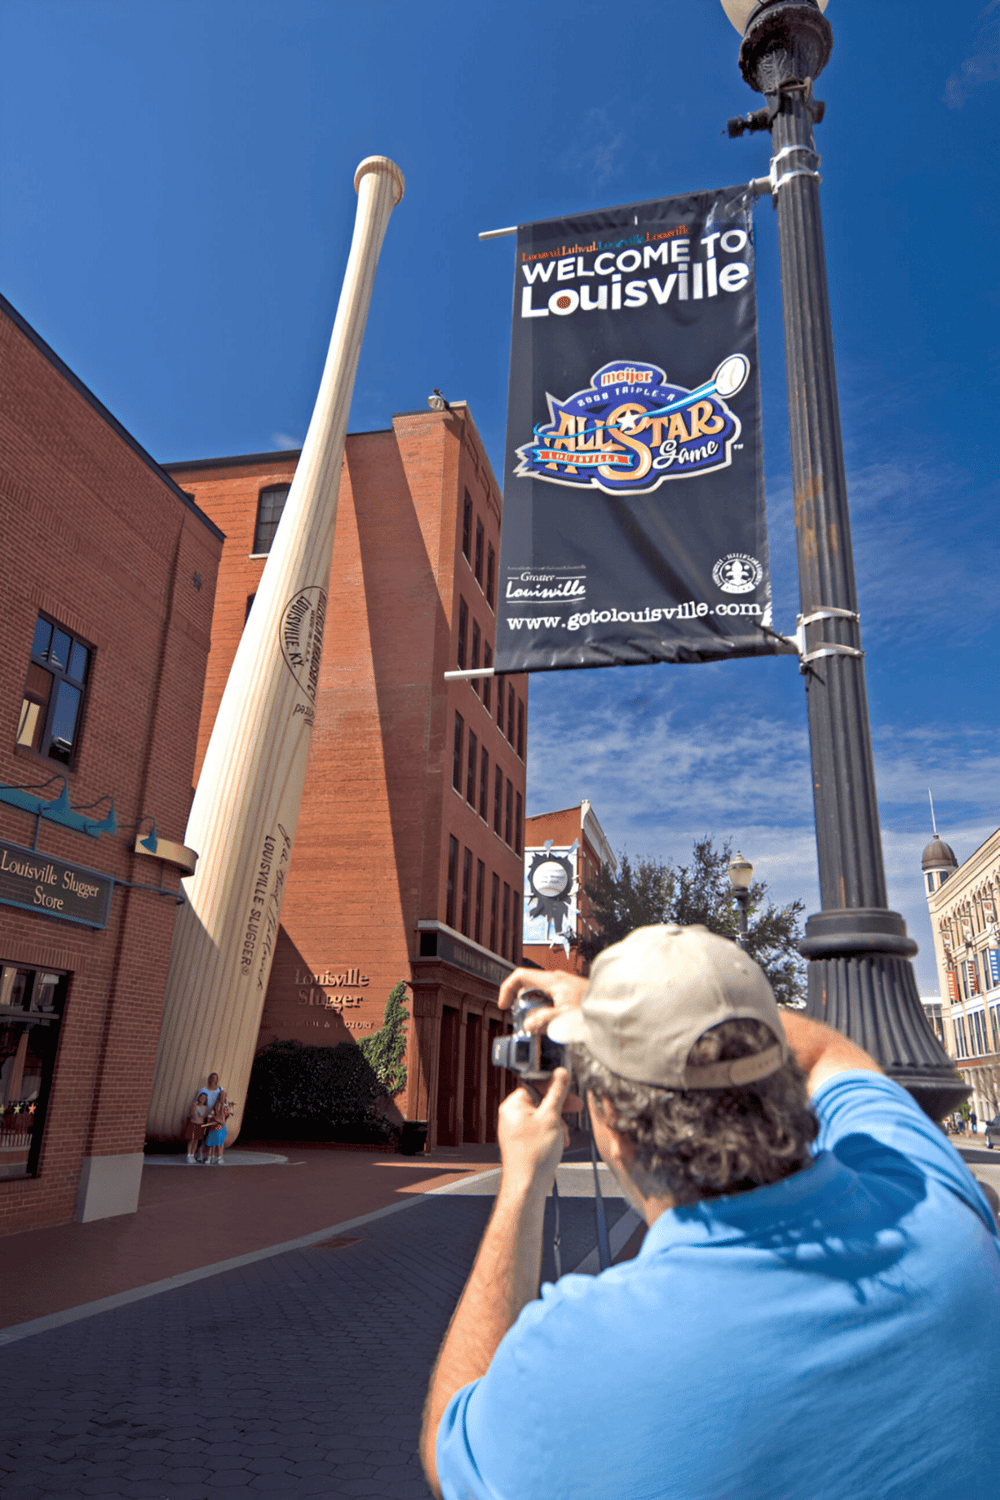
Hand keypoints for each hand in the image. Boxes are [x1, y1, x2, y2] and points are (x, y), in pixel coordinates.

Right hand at [497, 968, 586, 1035]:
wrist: (616, 1007)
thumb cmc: (595, 1008)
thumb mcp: (566, 1017)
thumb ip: (544, 1021)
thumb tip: (527, 1025)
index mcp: (552, 980)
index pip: (520, 976)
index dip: (507, 989)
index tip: (503, 1006)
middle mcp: (557, 979)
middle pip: (528, 986)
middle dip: (522, 1004)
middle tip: (523, 1021)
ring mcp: (564, 984)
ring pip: (540, 994)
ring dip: (535, 1010)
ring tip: (541, 1026)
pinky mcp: (570, 991)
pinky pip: (551, 999)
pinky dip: (547, 1010)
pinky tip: (555, 1024)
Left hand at [497, 1068, 573, 1196]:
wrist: (528, 1184)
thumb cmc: (534, 1154)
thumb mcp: (552, 1117)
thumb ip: (557, 1092)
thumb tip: (560, 1074)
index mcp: (513, 1105)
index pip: (534, 1084)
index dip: (552, 1085)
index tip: (566, 1086)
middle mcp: (512, 1115)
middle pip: (540, 1100)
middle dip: (558, 1108)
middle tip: (574, 1108)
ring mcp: (517, 1129)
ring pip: (543, 1116)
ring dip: (557, 1123)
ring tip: (563, 1134)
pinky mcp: (524, 1142)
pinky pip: (540, 1129)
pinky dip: (552, 1133)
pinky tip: (559, 1142)